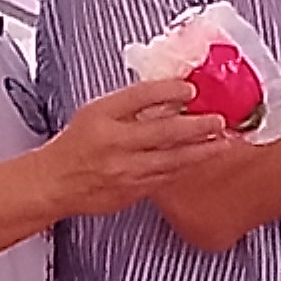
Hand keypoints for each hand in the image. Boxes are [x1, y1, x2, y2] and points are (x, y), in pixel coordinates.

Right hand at [40, 76, 230, 215]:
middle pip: (163, 131)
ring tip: (226, 142)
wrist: (55, 183)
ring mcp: (125, 171)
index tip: (190, 88)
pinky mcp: (132, 191)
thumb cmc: (77, 144)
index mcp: (102, 117)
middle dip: (197, 126)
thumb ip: (134, 104)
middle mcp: (114, 144)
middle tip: (220, 120)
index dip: (167, 90)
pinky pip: (167, 177)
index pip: (138, 97)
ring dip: (202, 150)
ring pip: (171, 160)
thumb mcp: (98, 112)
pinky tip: (204, 159)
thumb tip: (174, 98)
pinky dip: (188, 167)